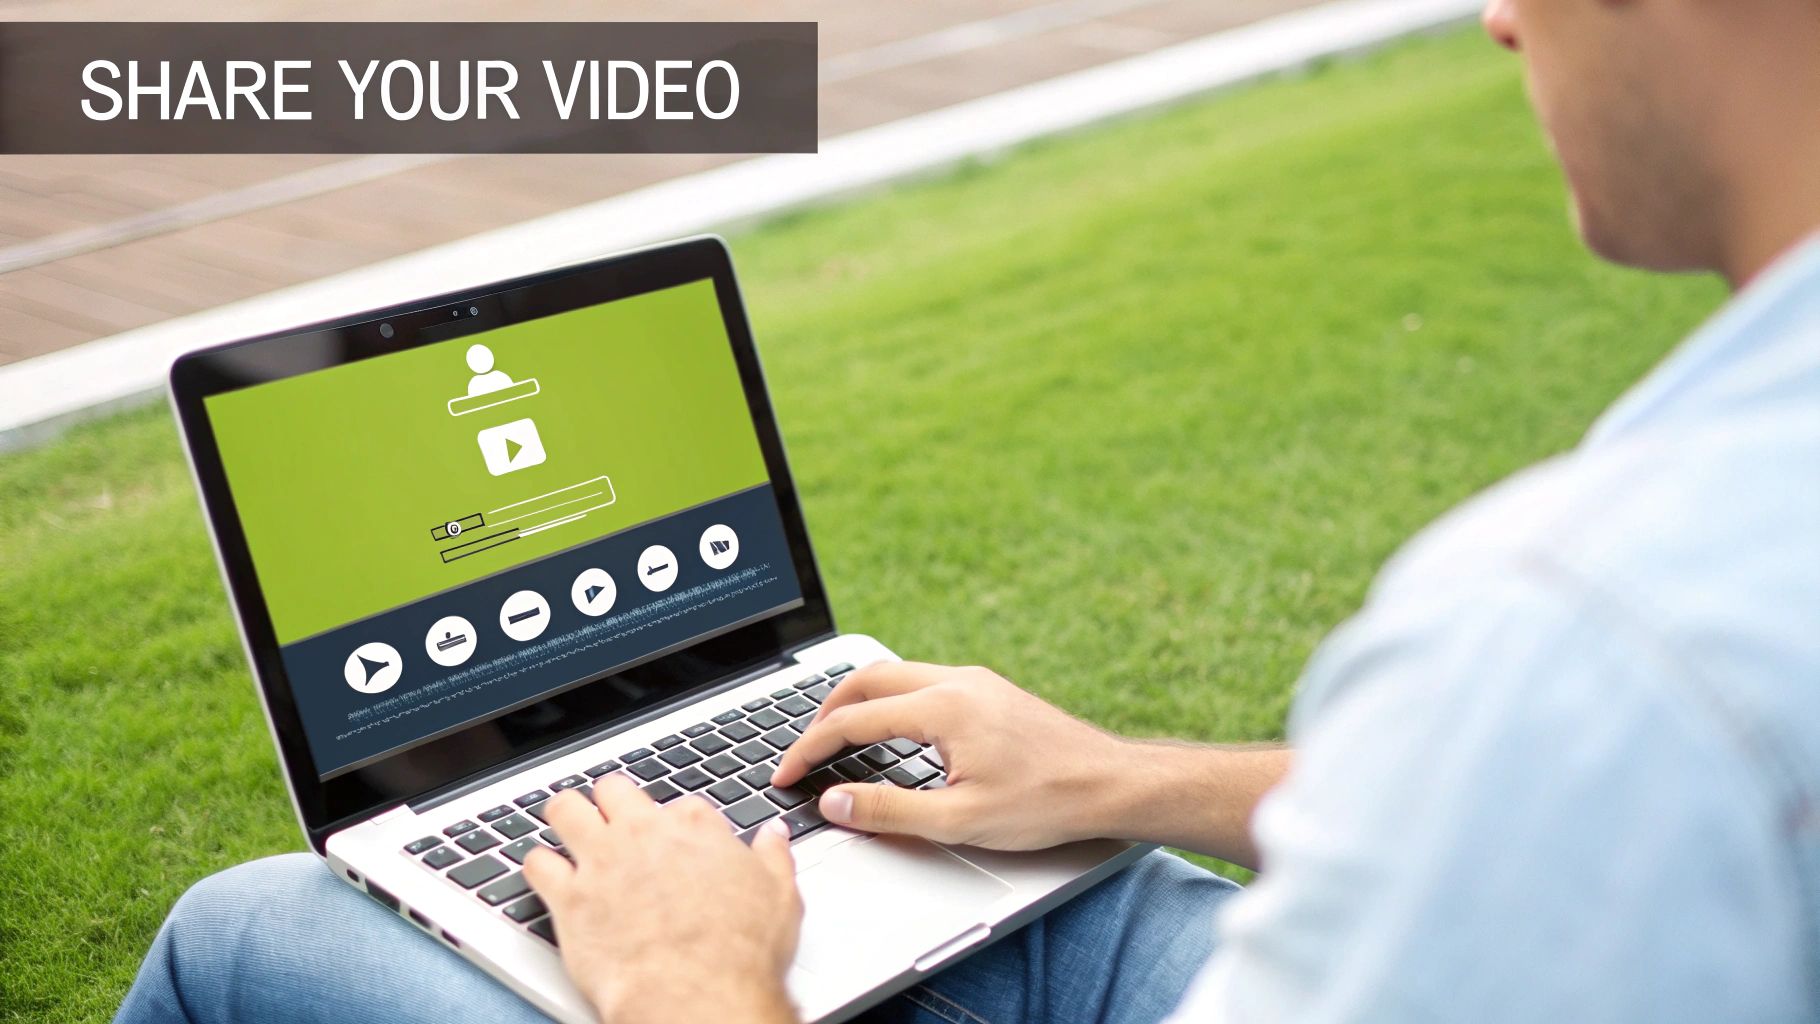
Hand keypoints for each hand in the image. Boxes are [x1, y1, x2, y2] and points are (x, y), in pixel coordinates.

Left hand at [522, 775, 801, 1023]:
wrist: (695, 993)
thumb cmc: (738, 952)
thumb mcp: (780, 897)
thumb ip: (774, 857)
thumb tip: (774, 836)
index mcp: (694, 827)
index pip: (677, 804)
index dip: (674, 823)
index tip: (674, 839)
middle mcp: (643, 833)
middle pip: (613, 790)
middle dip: (610, 803)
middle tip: (611, 822)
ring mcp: (602, 861)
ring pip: (566, 809)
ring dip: (566, 817)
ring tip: (567, 828)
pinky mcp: (568, 897)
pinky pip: (536, 863)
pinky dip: (538, 867)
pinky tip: (545, 874)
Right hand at [771, 662, 1130, 849]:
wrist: (1112, 783)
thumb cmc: (1047, 802)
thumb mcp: (959, 819)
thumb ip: (889, 811)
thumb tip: (835, 802)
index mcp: (942, 707)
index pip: (853, 722)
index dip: (809, 750)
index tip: (786, 774)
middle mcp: (956, 682)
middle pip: (867, 679)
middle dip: (824, 710)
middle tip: (802, 747)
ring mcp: (975, 682)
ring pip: (896, 674)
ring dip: (859, 701)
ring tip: (836, 737)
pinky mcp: (990, 691)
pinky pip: (923, 681)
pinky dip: (891, 700)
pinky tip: (891, 731)